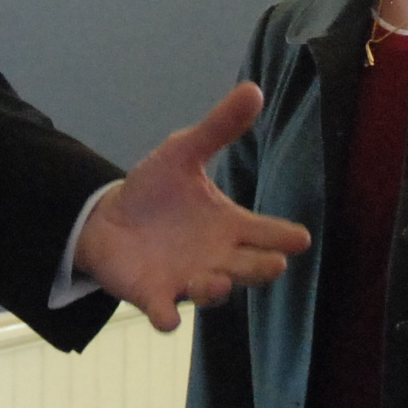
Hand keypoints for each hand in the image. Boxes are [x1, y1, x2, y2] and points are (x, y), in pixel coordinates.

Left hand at [75, 83, 309, 329]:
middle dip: (262, 267)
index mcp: (231, 225)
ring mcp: (189, 279)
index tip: (298, 237)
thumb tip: (253, 89)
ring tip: (219, 280)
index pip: (269, 233)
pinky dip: (167, 317)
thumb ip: (218, 128)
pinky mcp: (155, 295)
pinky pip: (166, 313)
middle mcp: (218, 257)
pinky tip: (167, 319)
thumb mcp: (183, 153)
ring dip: (217, 289)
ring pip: (214, 291)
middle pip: (252, 268)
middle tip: (273, 263)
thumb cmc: (156, 191)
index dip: (285, 236)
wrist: (109, 219)